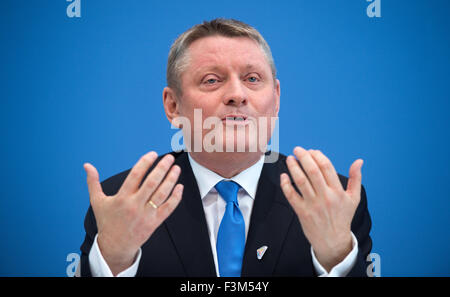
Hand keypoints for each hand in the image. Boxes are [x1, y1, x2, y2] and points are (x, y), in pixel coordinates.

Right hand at [83, 152, 182, 275]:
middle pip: (152, 183)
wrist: (115, 246)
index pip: (136, 175)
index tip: (153, 154)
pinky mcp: (154, 222)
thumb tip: (87, 165)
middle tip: (169, 158)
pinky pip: (168, 208)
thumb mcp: (97, 202)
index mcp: (122, 198)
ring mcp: (146, 214)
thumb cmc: (107, 221)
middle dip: (162, 168)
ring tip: (176, 168)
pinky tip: (180, 186)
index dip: (145, 162)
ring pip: (162, 194)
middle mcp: (135, 205)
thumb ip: (93, 182)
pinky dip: (176, 197)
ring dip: (171, 179)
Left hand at [280, 147, 362, 271]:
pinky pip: (291, 196)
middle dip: (304, 157)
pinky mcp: (302, 212)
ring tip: (290, 159)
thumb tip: (359, 161)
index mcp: (338, 191)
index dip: (317, 156)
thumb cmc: (342, 217)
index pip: (326, 167)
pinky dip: (286, 185)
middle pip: (313, 171)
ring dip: (293, 167)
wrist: (333, 241)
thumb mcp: (354, 198)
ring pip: (301, 181)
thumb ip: (356, 178)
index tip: (312, 151)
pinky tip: (283, 176)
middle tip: (298, 149)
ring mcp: (313, 205)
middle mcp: (325, 197)